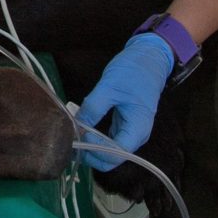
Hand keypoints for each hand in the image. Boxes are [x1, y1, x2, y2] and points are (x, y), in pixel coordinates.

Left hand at [77, 32, 173, 170]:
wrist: (149, 58)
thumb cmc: (133, 72)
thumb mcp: (109, 86)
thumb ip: (93, 107)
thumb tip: (76, 126)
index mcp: (137, 129)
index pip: (115, 155)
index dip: (94, 150)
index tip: (78, 135)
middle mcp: (136, 136)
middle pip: (111, 159)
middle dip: (90, 153)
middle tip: (69, 141)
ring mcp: (131, 131)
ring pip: (109, 151)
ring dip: (90, 147)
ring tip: (71, 136)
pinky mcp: (124, 125)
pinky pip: (108, 139)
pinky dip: (95, 138)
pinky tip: (81, 129)